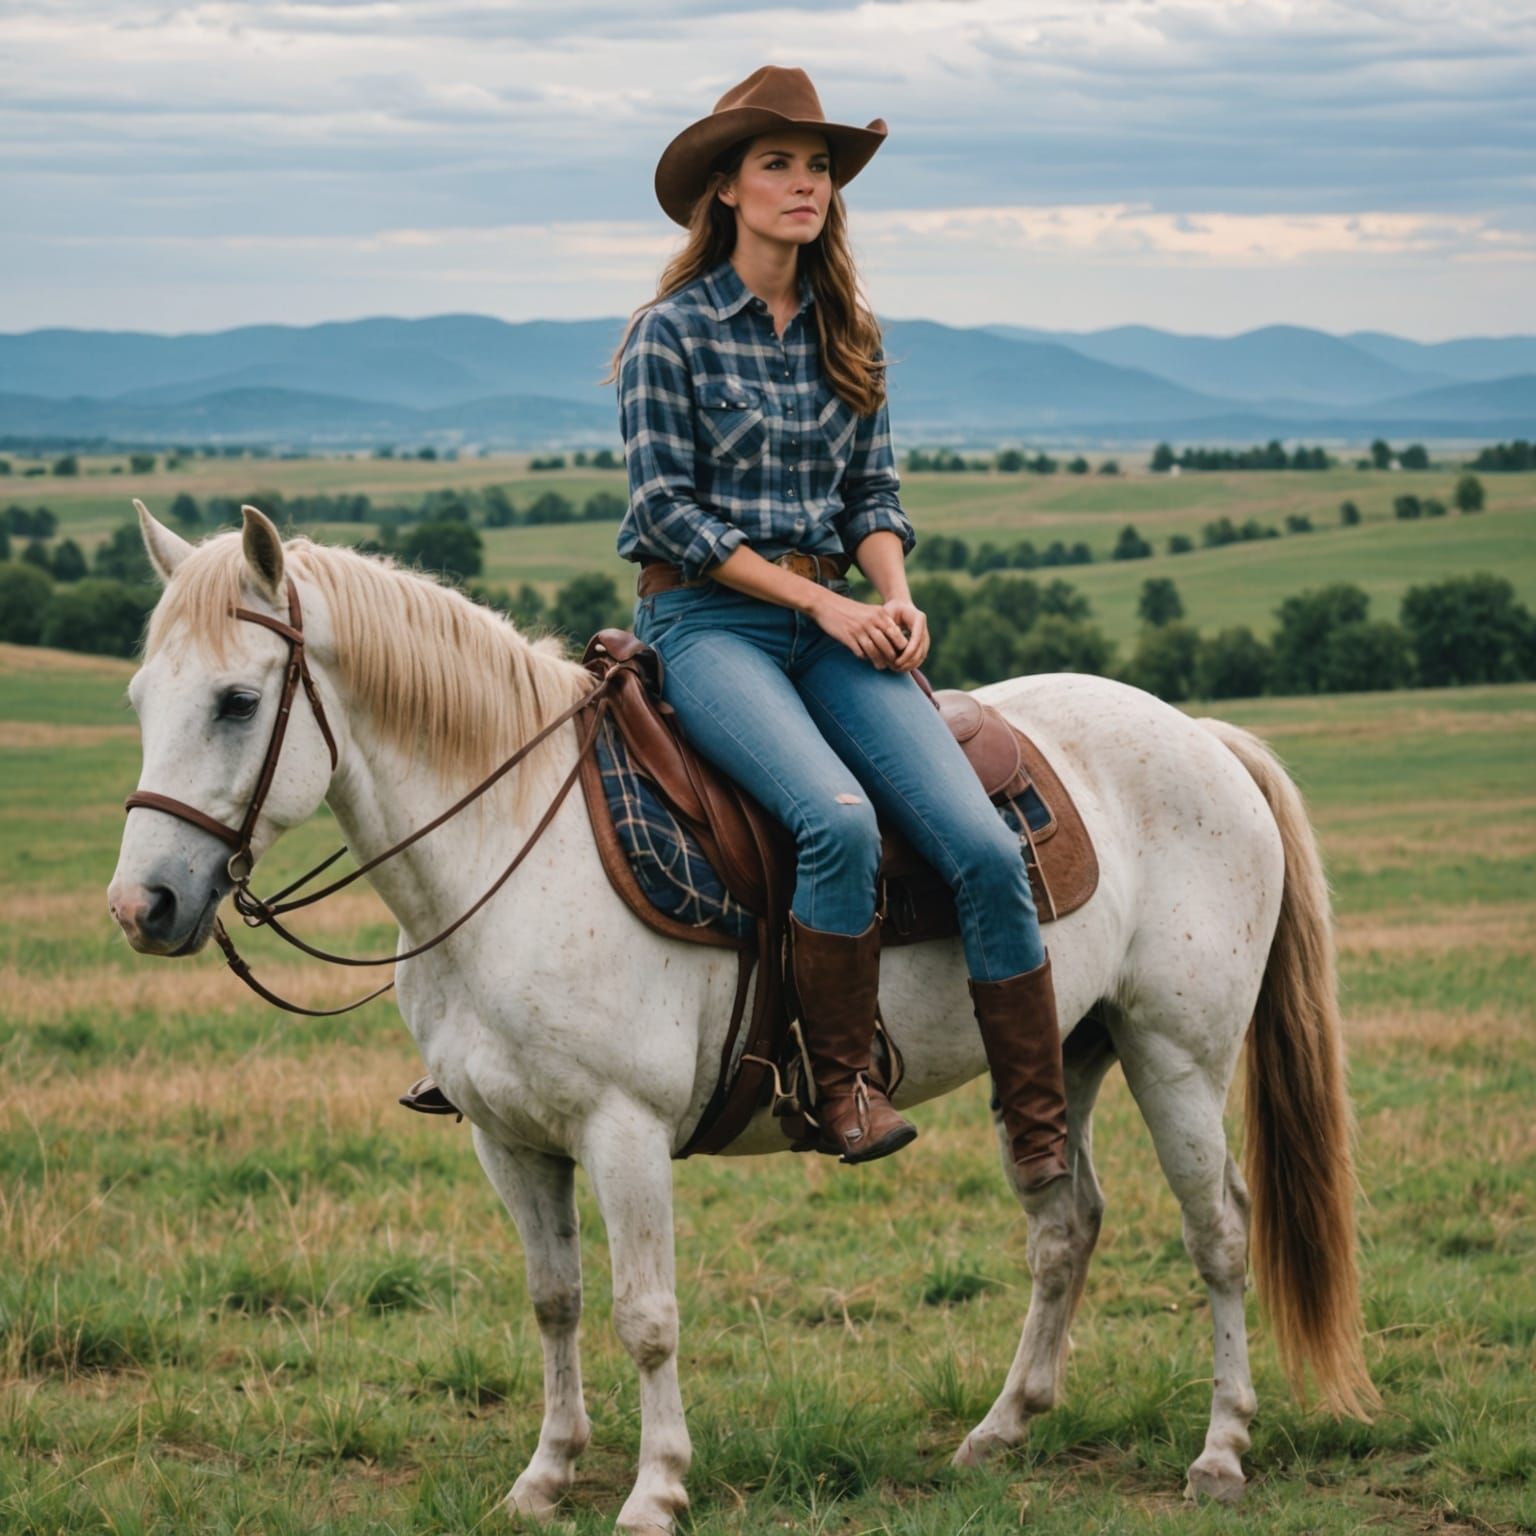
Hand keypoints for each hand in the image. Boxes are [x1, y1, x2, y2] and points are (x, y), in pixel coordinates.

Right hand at [810, 589, 928, 672]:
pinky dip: (864, 658)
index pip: (895, 633)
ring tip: (881, 666)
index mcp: (879, 613)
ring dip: (879, 661)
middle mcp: (871, 621)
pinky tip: (866, 659)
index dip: (900, 645)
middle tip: (893, 664)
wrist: (826, 604)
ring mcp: (859, 629)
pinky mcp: (847, 637)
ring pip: (874, 651)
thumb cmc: (850, 609)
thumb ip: (882, 621)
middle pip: (886, 644)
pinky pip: (860, 652)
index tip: (901, 653)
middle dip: (891, 657)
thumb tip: (895, 637)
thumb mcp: (869, 611)